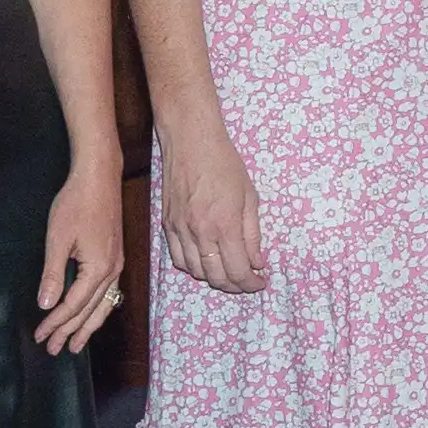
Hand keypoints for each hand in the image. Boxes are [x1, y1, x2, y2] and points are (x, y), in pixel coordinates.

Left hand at [35, 149, 128, 352]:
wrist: (99, 177)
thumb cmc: (76, 204)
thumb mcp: (58, 239)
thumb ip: (53, 274)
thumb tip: (47, 305)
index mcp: (98, 269)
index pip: (73, 306)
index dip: (55, 323)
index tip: (40, 336)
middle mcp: (112, 271)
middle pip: (89, 311)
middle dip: (71, 332)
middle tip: (55, 350)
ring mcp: (116, 264)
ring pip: (103, 306)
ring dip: (89, 326)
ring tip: (77, 344)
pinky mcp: (115, 256)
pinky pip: (109, 293)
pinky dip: (100, 310)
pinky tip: (94, 314)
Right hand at [157, 129, 269, 294]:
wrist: (190, 141)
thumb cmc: (225, 163)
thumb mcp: (250, 197)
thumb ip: (253, 234)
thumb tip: (258, 263)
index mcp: (225, 225)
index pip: (238, 271)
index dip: (251, 283)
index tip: (260, 282)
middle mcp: (200, 233)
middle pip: (216, 278)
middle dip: (235, 286)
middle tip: (247, 281)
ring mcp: (180, 230)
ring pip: (195, 272)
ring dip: (214, 279)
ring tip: (229, 272)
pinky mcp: (167, 225)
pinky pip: (178, 259)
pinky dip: (193, 268)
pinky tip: (205, 262)